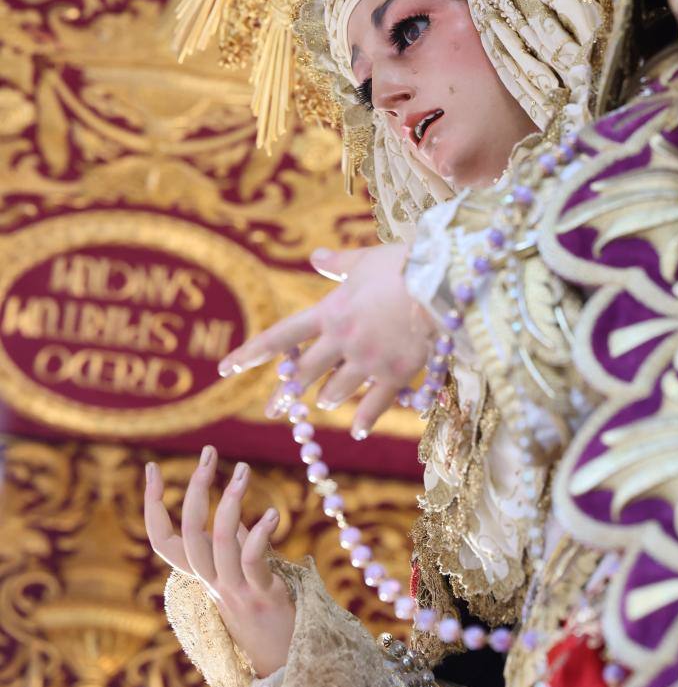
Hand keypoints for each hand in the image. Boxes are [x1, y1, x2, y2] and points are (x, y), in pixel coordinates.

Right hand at [144, 445, 294, 677]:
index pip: (161, 540)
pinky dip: (261, 534)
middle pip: (188, 533)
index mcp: (200, 576)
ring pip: (218, 542)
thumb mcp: (241, 568)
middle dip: (196, 488)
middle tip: (210, 452)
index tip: (149, 467)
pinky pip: (252, 562)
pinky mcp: (261, 598)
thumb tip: (229, 498)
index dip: (150, 505)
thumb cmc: (265, 608)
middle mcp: (210, 583)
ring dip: (230, 501)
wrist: (285, 662)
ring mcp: (234, 591)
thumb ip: (233, 537)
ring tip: (243, 470)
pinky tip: (273, 514)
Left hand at [218, 244, 437, 437]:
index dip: (251, 353)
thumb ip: (338, 262)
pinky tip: (359, 431)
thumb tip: (316, 255)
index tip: (226, 368)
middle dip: (285, 394)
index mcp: (329, 311)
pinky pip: (374, 406)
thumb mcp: (365, 258)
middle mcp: (341, 341)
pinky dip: (365, 420)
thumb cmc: (404, 263)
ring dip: (326, 399)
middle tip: (271, 410)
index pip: (281, 336)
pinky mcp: (395, 375)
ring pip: (335, 392)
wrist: (443, 280)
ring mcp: (367, 361)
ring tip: (323, 403)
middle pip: (302, 374)